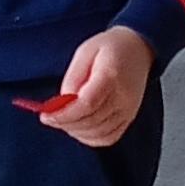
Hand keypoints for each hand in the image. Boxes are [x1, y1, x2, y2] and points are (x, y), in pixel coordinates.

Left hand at [32, 26, 151, 149]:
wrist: (138, 49)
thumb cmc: (110, 47)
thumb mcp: (84, 52)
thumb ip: (72, 79)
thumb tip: (62, 104)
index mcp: (111, 76)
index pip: (86, 104)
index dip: (64, 114)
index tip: (46, 116)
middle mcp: (123, 97)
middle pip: (90, 121)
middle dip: (65, 123)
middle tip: (49, 118)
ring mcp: (128, 110)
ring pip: (98, 133)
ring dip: (76, 131)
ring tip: (63, 121)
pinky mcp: (129, 118)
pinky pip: (108, 138)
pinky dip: (90, 138)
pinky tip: (79, 129)